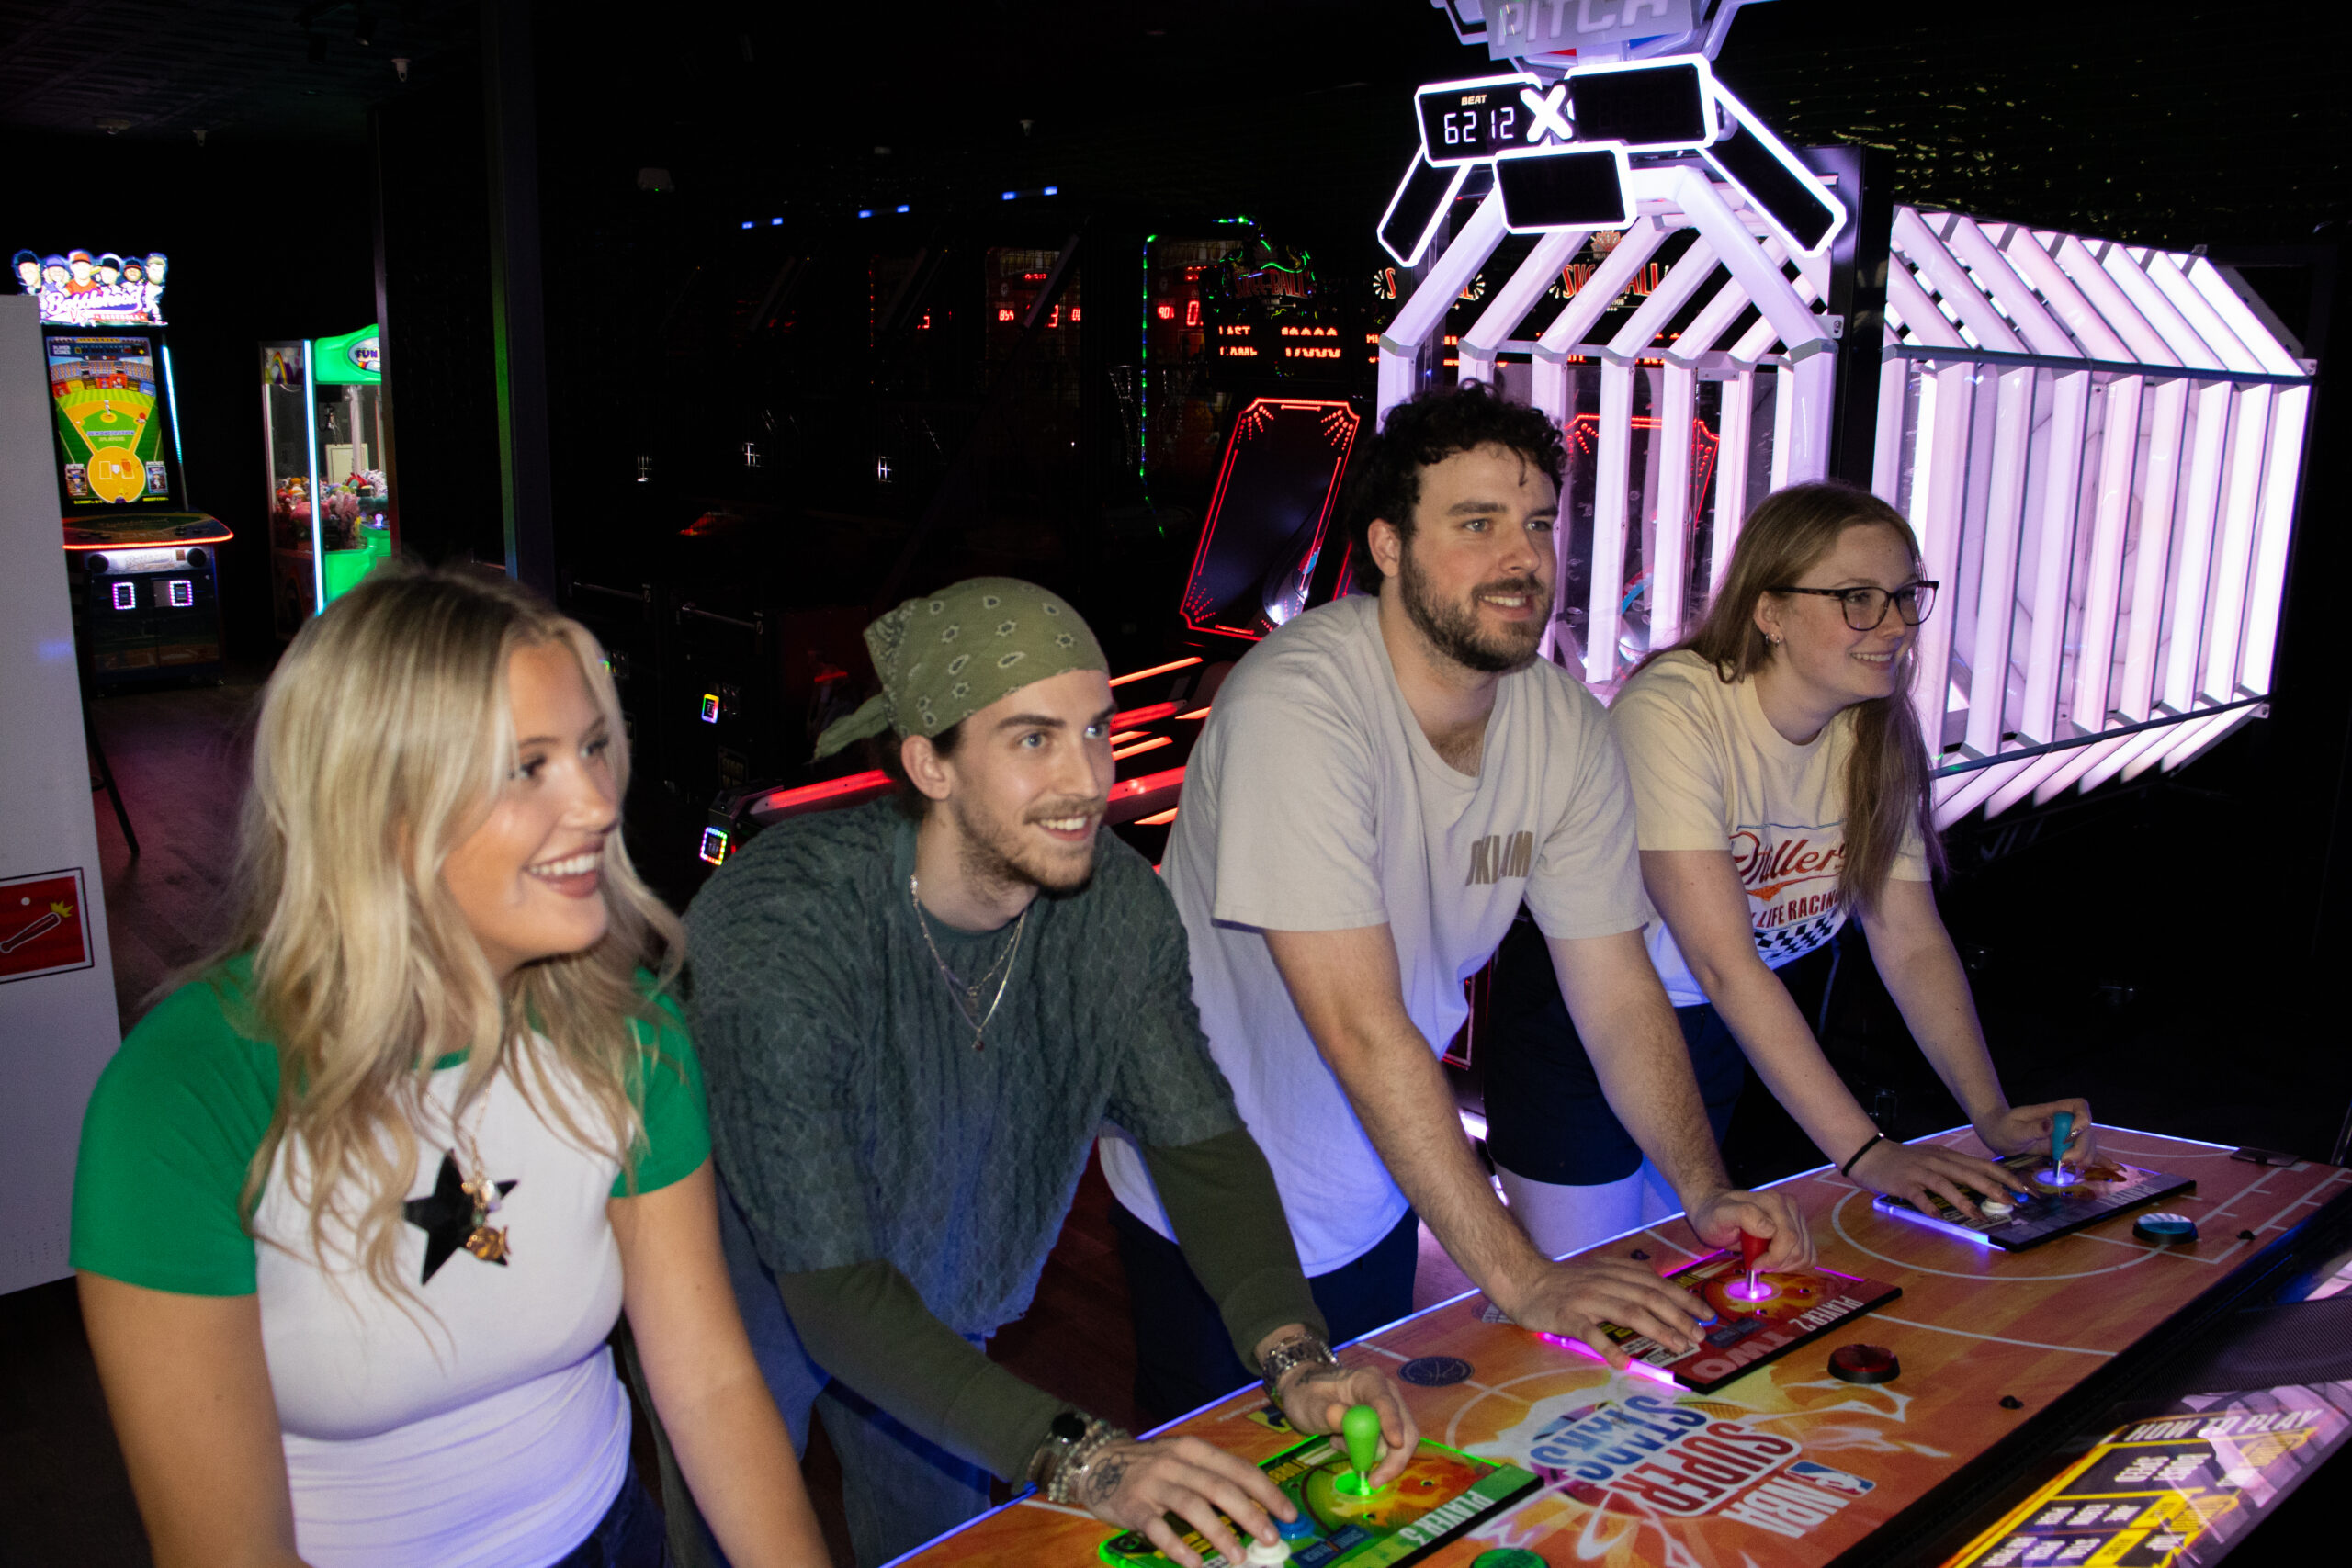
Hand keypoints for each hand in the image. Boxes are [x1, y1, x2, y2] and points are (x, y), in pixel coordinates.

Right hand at [1072, 1433, 1296, 1567]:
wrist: (1097, 1461)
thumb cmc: (1151, 1466)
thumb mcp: (1184, 1459)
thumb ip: (1214, 1477)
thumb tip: (1257, 1506)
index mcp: (1195, 1450)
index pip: (1238, 1469)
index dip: (1267, 1491)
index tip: (1289, 1513)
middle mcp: (1176, 1463)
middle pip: (1220, 1488)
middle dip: (1250, 1514)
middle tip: (1271, 1538)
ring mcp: (1153, 1484)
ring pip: (1193, 1507)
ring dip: (1219, 1533)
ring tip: (1238, 1556)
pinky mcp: (1133, 1506)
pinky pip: (1158, 1528)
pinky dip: (1177, 1546)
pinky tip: (1194, 1563)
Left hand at [1275, 1362, 1420, 1488]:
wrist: (1305, 1394)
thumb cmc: (1307, 1394)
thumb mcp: (1310, 1404)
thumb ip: (1326, 1412)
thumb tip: (1342, 1418)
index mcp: (1369, 1381)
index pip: (1386, 1402)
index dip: (1392, 1422)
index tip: (1395, 1443)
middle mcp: (1386, 1395)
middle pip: (1406, 1430)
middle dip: (1394, 1458)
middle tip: (1374, 1481)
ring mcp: (1388, 1413)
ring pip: (1397, 1446)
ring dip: (1369, 1454)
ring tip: (1337, 1440)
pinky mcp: (1385, 1429)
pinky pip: (1384, 1450)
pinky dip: (1365, 1454)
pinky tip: (1342, 1441)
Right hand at [1500, 1255, 1707, 1368]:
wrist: (1522, 1279)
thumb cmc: (1562, 1282)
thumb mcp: (1598, 1272)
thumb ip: (1626, 1278)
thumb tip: (1659, 1290)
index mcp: (1614, 1272)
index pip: (1656, 1283)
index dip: (1684, 1298)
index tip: (1706, 1315)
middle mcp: (1604, 1282)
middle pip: (1649, 1297)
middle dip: (1678, 1316)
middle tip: (1698, 1336)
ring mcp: (1586, 1299)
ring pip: (1628, 1312)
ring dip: (1657, 1329)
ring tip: (1677, 1346)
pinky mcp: (1567, 1317)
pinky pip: (1590, 1333)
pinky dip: (1608, 1347)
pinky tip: (1624, 1362)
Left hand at [1685, 1187, 1813, 1272]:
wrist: (1715, 1210)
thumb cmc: (1716, 1214)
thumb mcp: (1721, 1215)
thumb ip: (1744, 1215)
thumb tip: (1770, 1229)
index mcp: (1773, 1201)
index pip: (1788, 1239)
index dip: (1772, 1259)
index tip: (1753, 1264)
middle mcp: (1789, 1206)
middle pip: (1799, 1250)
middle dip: (1778, 1264)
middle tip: (1756, 1262)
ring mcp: (1797, 1218)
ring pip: (1806, 1255)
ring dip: (1785, 1265)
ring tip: (1764, 1259)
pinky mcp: (1800, 1229)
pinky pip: (1809, 1256)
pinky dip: (1793, 1265)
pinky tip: (1775, 1260)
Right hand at [1850, 1137, 2024, 1222]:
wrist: (1871, 1154)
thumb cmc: (1905, 1161)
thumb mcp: (1935, 1160)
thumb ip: (1956, 1171)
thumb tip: (1985, 1187)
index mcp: (1950, 1157)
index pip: (1985, 1165)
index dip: (2008, 1176)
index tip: (2027, 1190)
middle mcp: (1939, 1162)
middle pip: (1971, 1173)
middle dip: (1995, 1188)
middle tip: (2014, 1203)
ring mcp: (1921, 1172)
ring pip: (1947, 1184)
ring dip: (1965, 1201)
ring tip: (1980, 1217)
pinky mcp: (1904, 1182)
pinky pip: (1919, 1196)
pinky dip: (1930, 1206)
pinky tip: (1939, 1217)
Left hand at [1975, 1100, 2095, 1164]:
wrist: (1998, 1135)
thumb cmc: (2003, 1127)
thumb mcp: (2013, 1129)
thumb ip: (2032, 1128)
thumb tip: (2050, 1124)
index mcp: (2054, 1110)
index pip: (2079, 1106)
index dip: (2082, 1119)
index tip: (2070, 1135)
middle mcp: (2064, 1122)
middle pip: (2087, 1131)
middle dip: (2082, 1148)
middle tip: (2066, 1161)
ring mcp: (2066, 1136)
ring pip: (2089, 1144)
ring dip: (2086, 1158)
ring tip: (2072, 1169)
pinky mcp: (2065, 1149)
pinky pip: (2086, 1153)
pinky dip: (2100, 1160)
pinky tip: (2114, 1168)